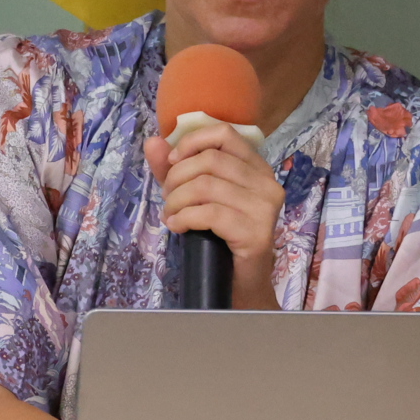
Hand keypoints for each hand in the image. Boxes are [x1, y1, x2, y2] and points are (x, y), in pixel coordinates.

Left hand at [144, 125, 283, 309]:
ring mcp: (265, 208)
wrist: (241, 284)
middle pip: (210, 160)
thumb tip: (152, 143)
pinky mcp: (256, 233)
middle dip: (177, 178)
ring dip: (176, 201)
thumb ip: (175, 169)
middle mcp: (267, 183)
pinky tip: (176, 226)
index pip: (224, 134)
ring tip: (171, 215)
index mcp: (256, 168)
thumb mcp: (194, 197)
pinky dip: (184, 218)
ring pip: (206, 186)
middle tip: (168, 199)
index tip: (172, 163)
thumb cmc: (220, 238)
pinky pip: (210, 214)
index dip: (191, 143)